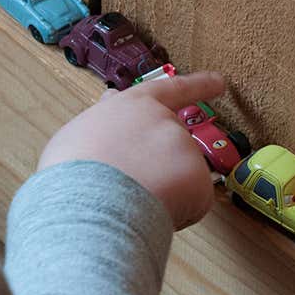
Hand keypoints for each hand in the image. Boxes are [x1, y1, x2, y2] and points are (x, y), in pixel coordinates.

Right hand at [37, 72, 226, 229]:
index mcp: (136, 104)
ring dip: (161, 192)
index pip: (173, 89)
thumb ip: (105, 116)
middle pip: (170, 146)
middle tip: (134, 184)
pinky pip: (190, 204)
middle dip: (161, 165)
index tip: (219, 81)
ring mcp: (185, 149)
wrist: (92, 201)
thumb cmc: (75, 169)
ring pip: (179, 179)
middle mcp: (166, 121)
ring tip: (128, 199)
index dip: (198, 85)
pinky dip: (174, 213)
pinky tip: (147, 211)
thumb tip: (110, 100)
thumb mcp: (82, 130)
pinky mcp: (199, 180)